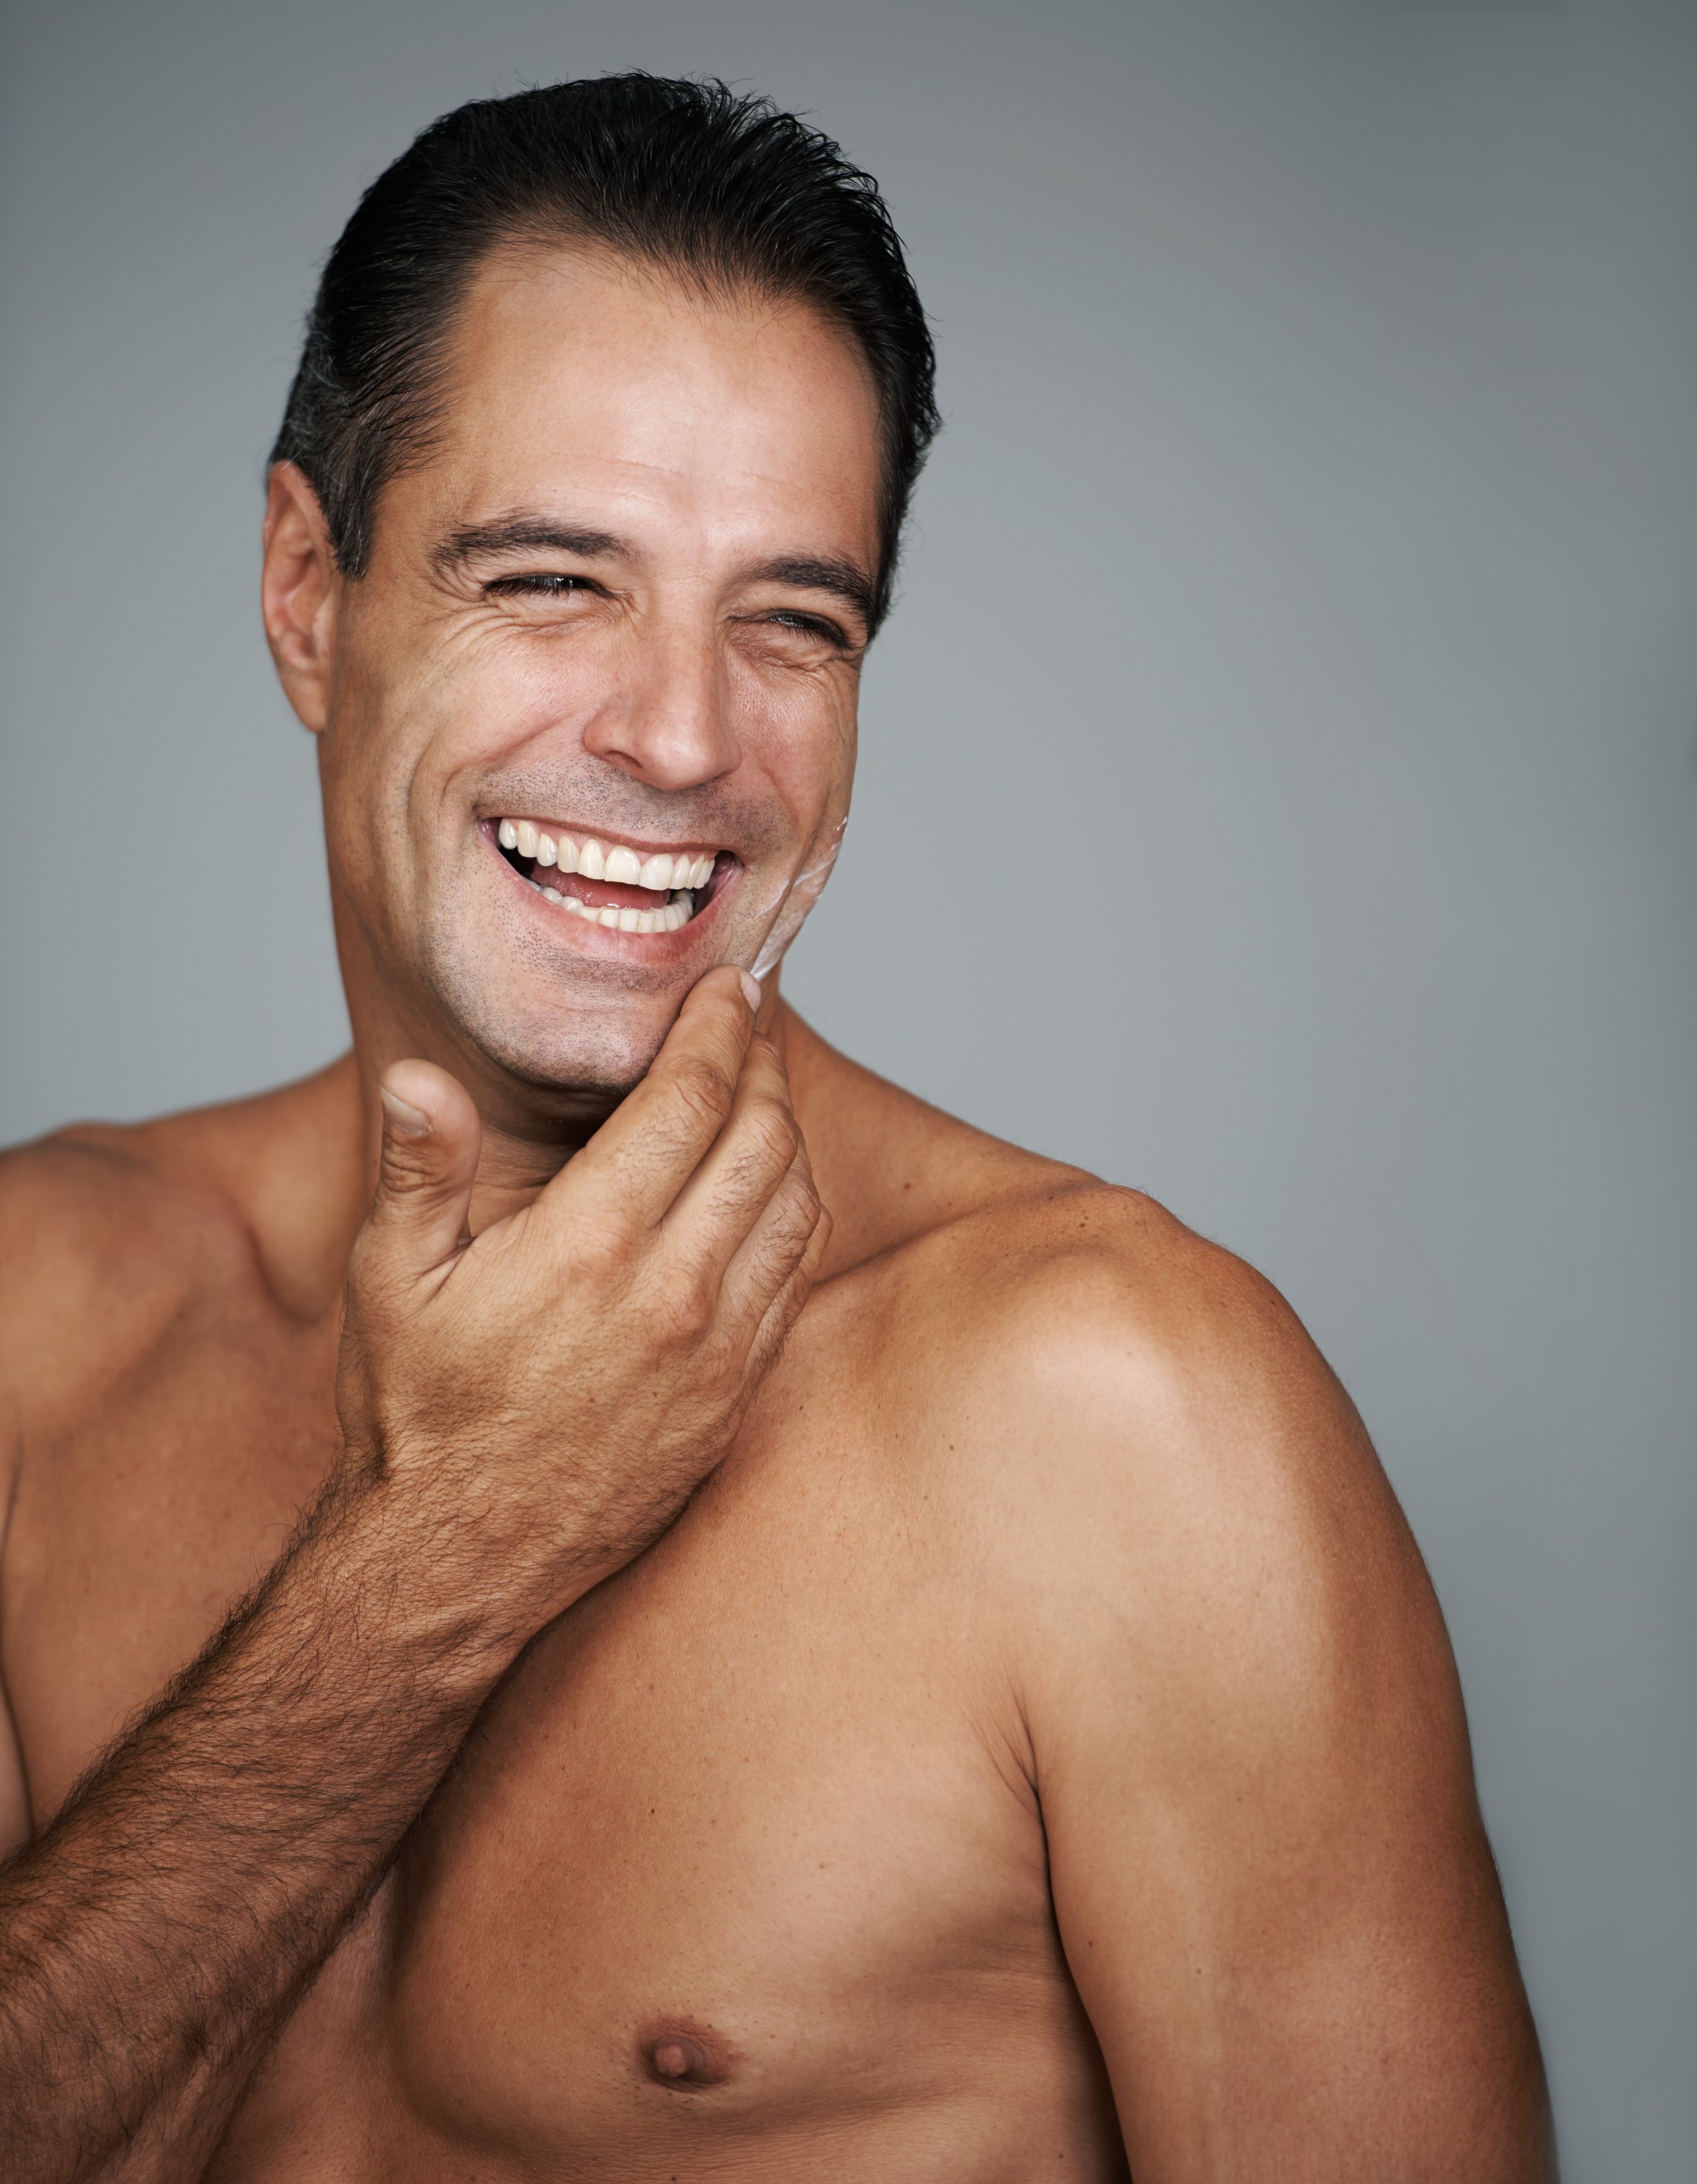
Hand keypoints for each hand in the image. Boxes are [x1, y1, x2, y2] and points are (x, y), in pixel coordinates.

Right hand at [333, 968, 826, 1631]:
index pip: (693, 1099)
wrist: (455, 1563)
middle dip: (765, 1060)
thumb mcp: (389, 1282)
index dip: (722, 1026)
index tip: (731, 983)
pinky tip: (769, 1186)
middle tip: (753, 1019)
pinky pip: (797, 1277)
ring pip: (798, 1202)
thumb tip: (420, 1076)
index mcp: (589, 1246)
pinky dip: (797, 1211)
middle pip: (765, 1135)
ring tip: (762, 1089)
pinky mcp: (735, 1397)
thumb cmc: (415, 1415)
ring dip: (789, 1131)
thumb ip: (419, 1170)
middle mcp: (672, 1293)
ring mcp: (717, 1351)